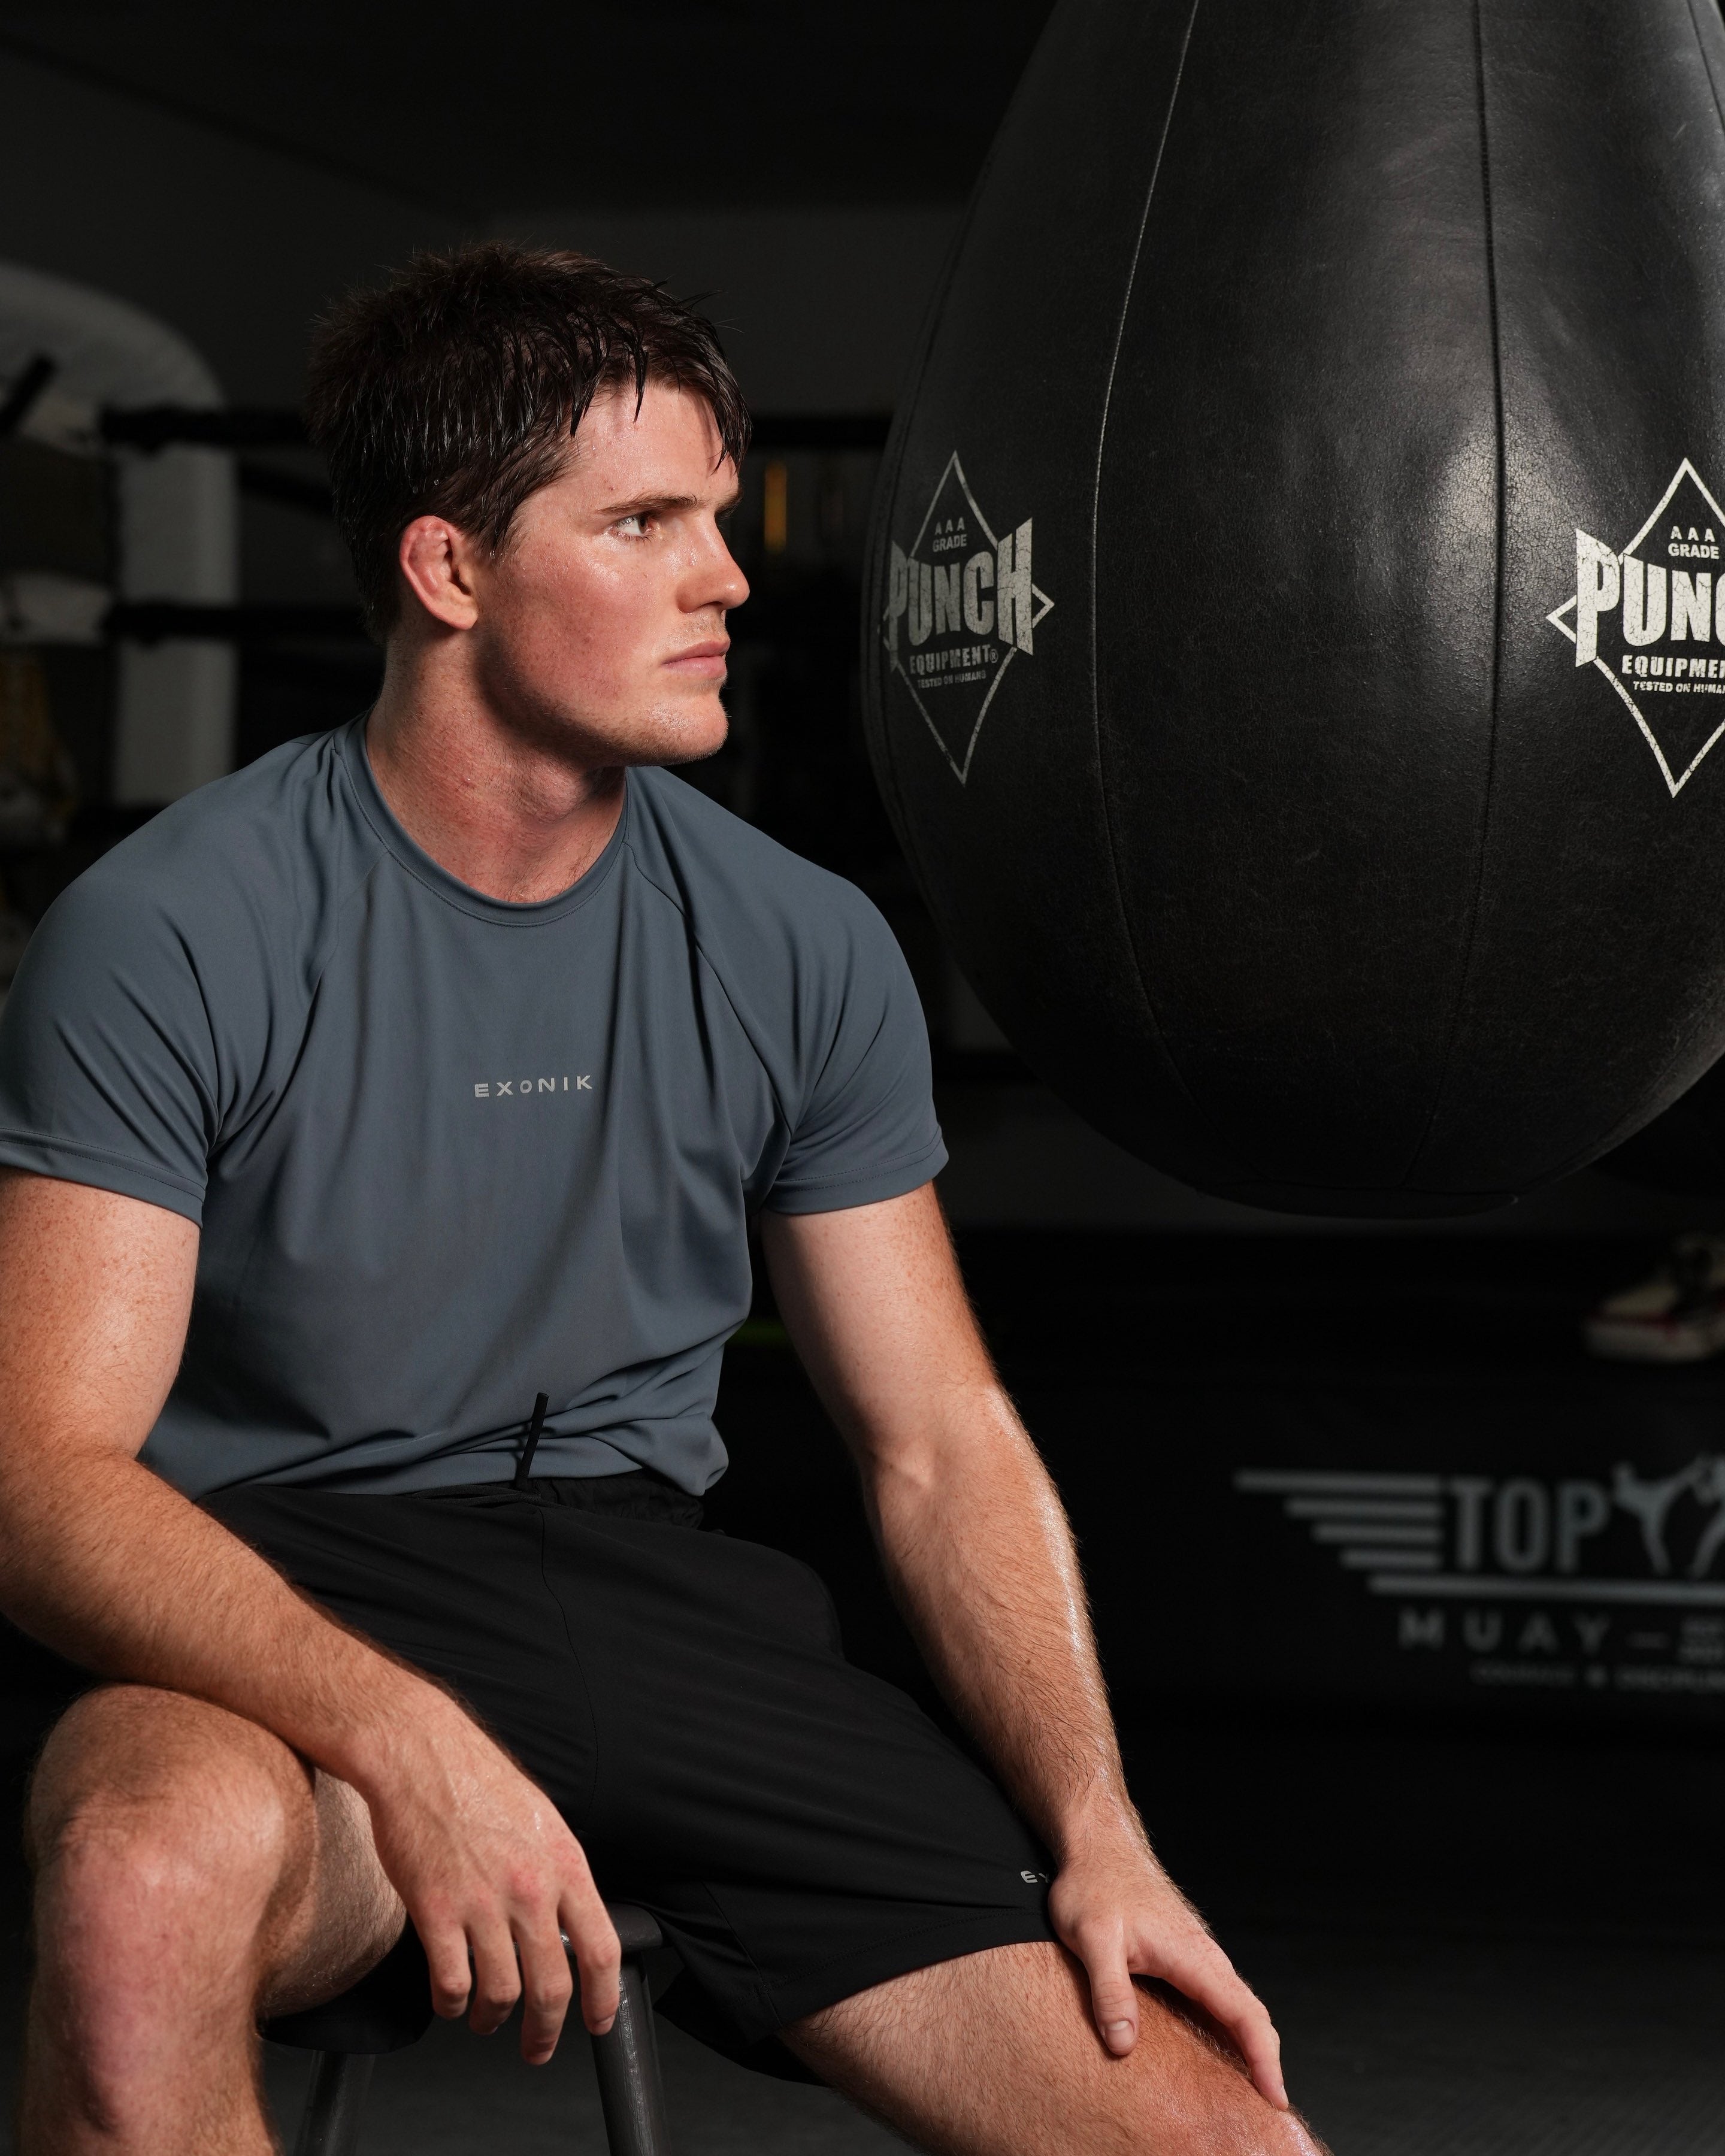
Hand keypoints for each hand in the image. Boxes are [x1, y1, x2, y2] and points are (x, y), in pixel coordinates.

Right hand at [355, 1683, 618, 2064]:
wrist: (421, 1754)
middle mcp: (530, 1888)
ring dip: (495, 2021)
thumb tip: (569, 1922)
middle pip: (553, 1986)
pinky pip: (452, 1983)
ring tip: (487, 2022)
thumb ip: (557, 1873)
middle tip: (538, 2048)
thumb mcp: (540, 1820)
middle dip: (546, 2031)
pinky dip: (453, 2005)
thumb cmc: (478, 1781)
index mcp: (564, 1863)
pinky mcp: (436, 1911)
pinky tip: (451, 2001)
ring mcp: (483, 1902)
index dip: (603, 1998)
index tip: (599, 2023)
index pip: (602, 1948)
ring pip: (502, 1993)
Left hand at [1047, 1817, 1286, 2107]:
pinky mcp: (1182, 1954)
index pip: (1244, 2014)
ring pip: (1235, 2005)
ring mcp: (1195, 1954)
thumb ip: (1110, 1992)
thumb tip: (1123, 2045)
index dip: (1264, 2059)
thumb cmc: (1096, 1883)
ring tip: (1245, 2091)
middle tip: (1267, 2108)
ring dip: (1247, 2046)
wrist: (1098, 1842)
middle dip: (1264, 2061)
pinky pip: (1216, 1997)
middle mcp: (1203, 1955)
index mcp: (1193, 1954)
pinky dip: (1227, 2027)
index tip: (1275, 2097)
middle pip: (1250, 2015)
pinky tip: (1215, 2049)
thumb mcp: (1092, 1938)